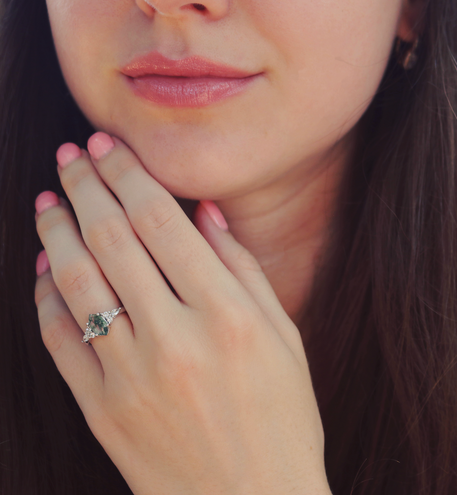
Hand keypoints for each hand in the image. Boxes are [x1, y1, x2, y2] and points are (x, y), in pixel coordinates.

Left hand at [33, 132, 330, 494]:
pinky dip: (46, 298)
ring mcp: (132, 376)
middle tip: (71, 155)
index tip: (109, 147)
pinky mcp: (102, 410)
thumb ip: (243, 272)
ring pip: (78, 282)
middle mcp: (177, 339)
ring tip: (48, 199)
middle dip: (86, 187)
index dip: (129, 176)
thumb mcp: (285, 340)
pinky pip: (60, 341)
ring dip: (56, 232)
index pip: (164, 223)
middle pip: (114, 240)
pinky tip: (45, 269)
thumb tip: (204, 214)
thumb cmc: (283, 421)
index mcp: (229, 316)